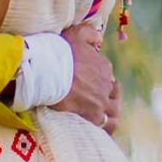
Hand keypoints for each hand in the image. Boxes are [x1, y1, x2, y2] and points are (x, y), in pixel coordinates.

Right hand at [47, 21, 122, 135]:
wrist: (48, 72)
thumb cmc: (60, 52)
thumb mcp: (77, 33)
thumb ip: (91, 35)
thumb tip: (99, 39)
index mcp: (104, 66)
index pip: (107, 75)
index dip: (99, 79)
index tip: (89, 81)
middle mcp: (106, 85)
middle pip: (113, 94)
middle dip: (108, 96)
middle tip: (96, 99)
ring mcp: (101, 102)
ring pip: (113, 111)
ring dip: (109, 112)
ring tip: (101, 115)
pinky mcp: (93, 117)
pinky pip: (106, 126)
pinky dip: (106, 127)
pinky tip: (101, 128)